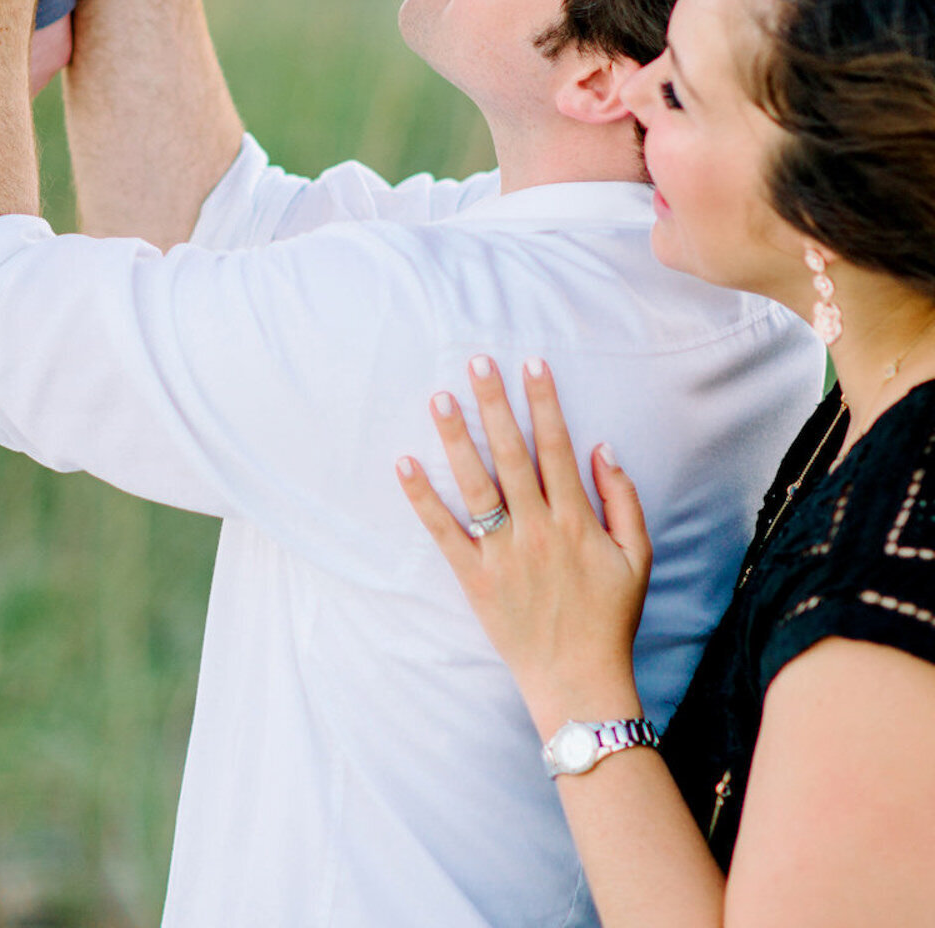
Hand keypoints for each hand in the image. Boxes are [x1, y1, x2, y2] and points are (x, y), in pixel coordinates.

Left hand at [398, 356, 651, 730]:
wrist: (579, 681)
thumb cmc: (611, 617)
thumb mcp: (638, 556)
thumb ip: (623, 498)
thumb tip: (601, 447)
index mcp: (576, 521)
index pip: (556, 448)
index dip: (544, 403)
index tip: (531, 364)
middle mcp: (538, 530)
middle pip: (511, 455)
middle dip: (495, 404)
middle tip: (477, 362)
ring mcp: (503, 554)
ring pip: (476, 485)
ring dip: (456, 439)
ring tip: (440, 398)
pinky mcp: (474, 579)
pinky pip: (444, 533)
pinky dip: (423, 499)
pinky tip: (404, 465)